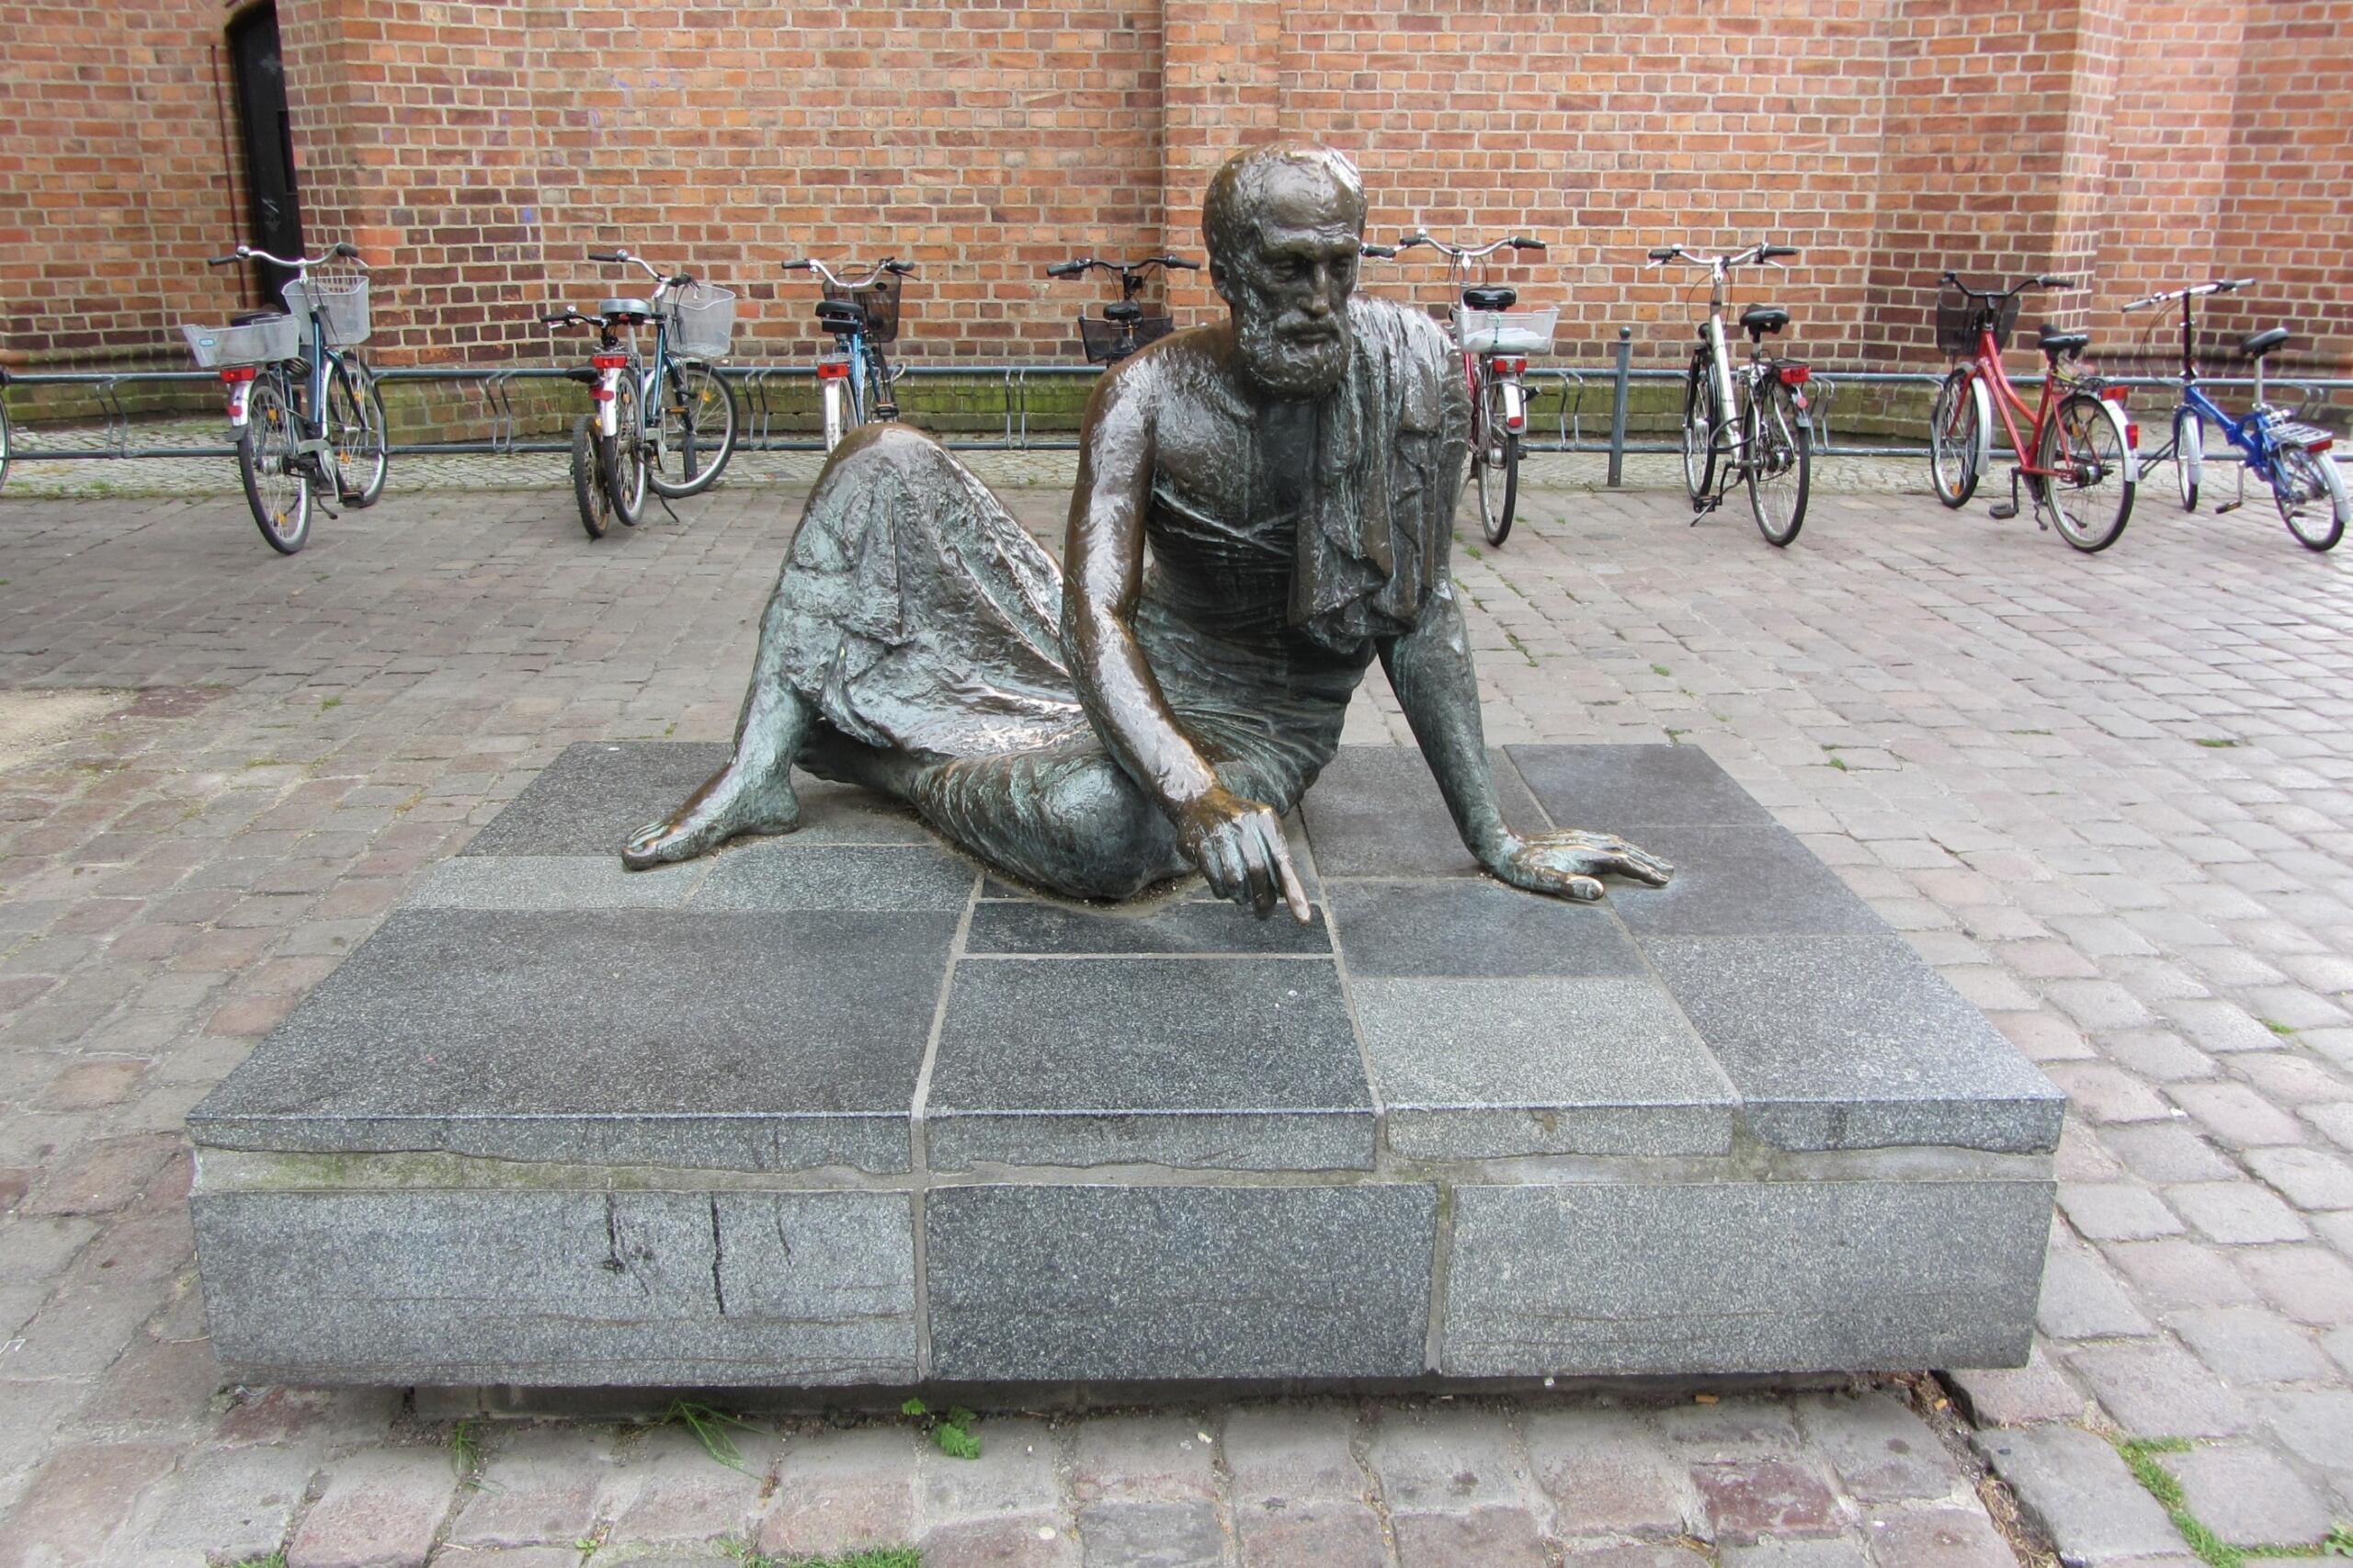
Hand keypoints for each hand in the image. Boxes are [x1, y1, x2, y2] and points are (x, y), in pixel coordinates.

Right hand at [1175, 787, 1311, 922]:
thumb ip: (1275, 856)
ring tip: (1241, 897)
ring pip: (1235, 878)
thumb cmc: (1239, 823)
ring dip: (1240, 896)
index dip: (1294, 892)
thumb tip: (1284, 894)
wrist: (1198, 800)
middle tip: (1263, 913)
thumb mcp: (1261, 828)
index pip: (1283, 860)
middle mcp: (1244, 822)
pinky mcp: (1200, 844)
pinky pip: (1215, 879)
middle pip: (1258, 871)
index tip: (1304, 919)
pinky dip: (1222, 891)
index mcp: (1265, 819)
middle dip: (1263, 899)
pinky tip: (1225, 890)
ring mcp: (1220, 832)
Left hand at [1484, 828, 1672, 901]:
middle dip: (1648, 862)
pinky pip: (1604, 840)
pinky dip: (1621, 846)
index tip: (1663, 882)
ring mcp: (1578, 838)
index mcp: (1584, 855)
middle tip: (1670, 872)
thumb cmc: (1519, 868)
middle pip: (1625, 851)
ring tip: (1653, 861)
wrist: (1499, 843)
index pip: (1623, 863)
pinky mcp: (1570, 837)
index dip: (1644, 872)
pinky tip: (1619, 851)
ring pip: (1616, 843)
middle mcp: (1585, 843)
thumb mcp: (1542, 882)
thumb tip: (1600, 891)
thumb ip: (1571, 886)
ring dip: (1637, 852)